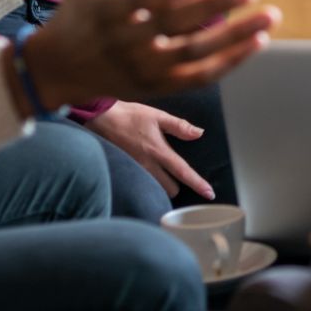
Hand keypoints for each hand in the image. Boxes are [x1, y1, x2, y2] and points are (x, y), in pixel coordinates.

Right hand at [24, 0, 281, 109]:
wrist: (55, 71)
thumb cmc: (75, 17)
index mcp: (110, 12)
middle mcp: (129, 42)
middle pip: (178, 25)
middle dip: (216, 7)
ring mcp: (145, 68)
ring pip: (196, 53)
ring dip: (236, 37)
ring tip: (268, 18)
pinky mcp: (158, 86)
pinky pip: (201, 76)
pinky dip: (231, 61)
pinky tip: (258, 42)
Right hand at [82, 101, 214, 199]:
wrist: (101, 119)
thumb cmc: (130, 116)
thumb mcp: (157, 116)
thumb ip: (179, 126)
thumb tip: (199, 133)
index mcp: (158, 151)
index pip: (183, 172)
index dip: (198, 183)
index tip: (209, 194)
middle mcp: (148, 166)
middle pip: (170, 188)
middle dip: (177, 185)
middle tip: (177, 172)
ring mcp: (136, 171)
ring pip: (156, 188)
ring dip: (163, 184)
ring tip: (164, 172)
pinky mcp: (127, 172)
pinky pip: (144, 184)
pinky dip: (150, 181)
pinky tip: (150, 170)